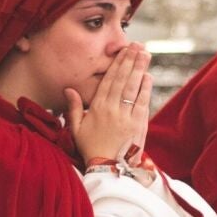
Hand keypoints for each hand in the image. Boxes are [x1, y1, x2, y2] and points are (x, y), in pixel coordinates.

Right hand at [65, 45, 151, 163]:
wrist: (108, 170)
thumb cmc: (90, 148)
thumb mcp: (76, 129)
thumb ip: (73, 108)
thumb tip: (69, 89)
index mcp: (97, 109)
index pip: (108, 81)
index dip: (117, 64)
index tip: (123, 51)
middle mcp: (112, 110)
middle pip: (122, 80)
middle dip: (130, 61)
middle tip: (138, 46)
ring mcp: (127, 117)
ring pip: (133, 89)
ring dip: (140, 70)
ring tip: (145, 54)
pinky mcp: (138, 126)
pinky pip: (142, 103)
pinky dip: (145, 89)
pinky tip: (148, 76)